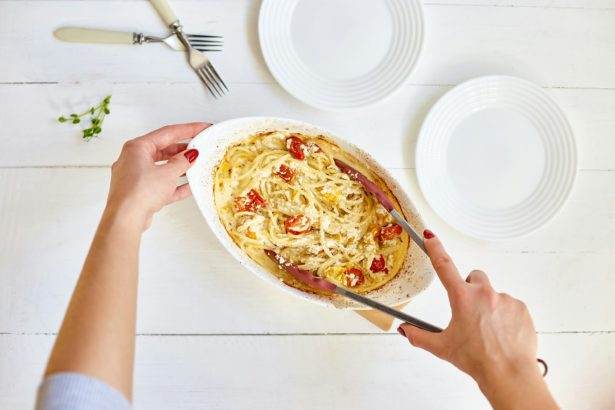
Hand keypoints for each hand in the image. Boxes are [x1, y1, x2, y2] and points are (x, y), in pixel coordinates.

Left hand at [105, 122, 209, 230]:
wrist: (126, 219)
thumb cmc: (140, 192)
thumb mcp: (168, 173)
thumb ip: (182, 162)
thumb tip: (191, 155)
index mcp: (137, 147)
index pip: (167, 133)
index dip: (188, 129)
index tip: (203, 127)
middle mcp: (133, 159)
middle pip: (164, 149)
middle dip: (183, 150)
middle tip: (201, 147)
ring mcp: (135, 176)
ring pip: (162, 167)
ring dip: (179, 167)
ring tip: (197, 166)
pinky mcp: (140, 192)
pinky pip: (160, 184)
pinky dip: (174, 184)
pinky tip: (189, 186)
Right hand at [398, 230, 556, 408]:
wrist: (508, 373)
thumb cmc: (476, 360)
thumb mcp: (442, 347)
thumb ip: (419, 336)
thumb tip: (405, 330)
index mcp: (462, 298)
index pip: (444, 266)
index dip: (435, 248)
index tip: (430, 235)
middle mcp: (484, 293)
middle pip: (474, 278)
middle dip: (471, 289)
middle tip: (470, 311)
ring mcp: (505, 299)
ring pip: (493, 295)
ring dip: (489, 306)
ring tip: (489, 331)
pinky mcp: (521, 308)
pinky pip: (510, 306)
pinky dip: (505, 316)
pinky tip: (502, 334)